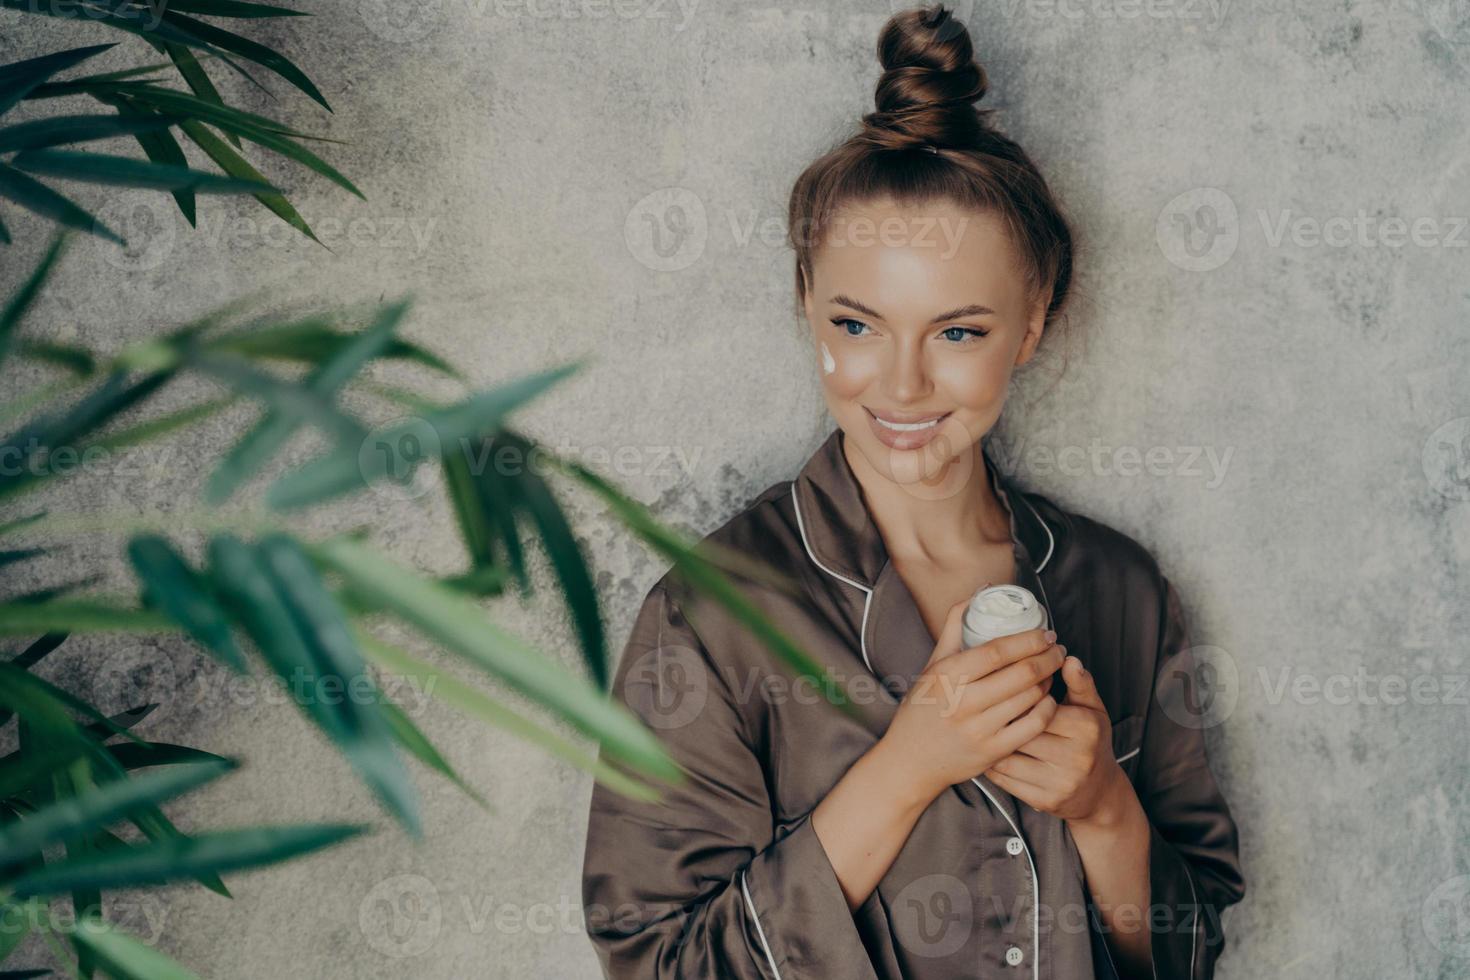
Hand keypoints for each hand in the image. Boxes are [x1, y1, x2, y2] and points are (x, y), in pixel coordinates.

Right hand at [876, 596, 1062, 807]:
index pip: (997, 651)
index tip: (1045, 633)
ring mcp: (978, 729)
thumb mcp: (932, 666)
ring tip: (1052, 670)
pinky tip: (1048, 699)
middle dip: (1048, 657)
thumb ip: (954, 628)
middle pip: (1020, 674)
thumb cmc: (922, 709)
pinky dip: (1047, 709)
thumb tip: (980, 593)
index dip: (1028, 639)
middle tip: (1057, 649)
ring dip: (1048, 680)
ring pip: (1030, 698)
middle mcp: (962, 702)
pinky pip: (1032, 726)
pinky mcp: (992, 753)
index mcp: (946, 675)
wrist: (910, 761)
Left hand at [982, 653, 1128, 824]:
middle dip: (999, 720)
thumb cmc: (1091, 742)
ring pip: (1009, 757)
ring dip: (990, 743)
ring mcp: (1060, 782)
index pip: (1038, 706)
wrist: (1100, 793)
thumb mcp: (1092, 710)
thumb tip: (1068, 659)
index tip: (998, 689)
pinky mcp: (1045, 801)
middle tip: (980, 708)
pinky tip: (986, 751)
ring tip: (979, 728)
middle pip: (1021, 732)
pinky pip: (1006, 780)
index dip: (1015, 697)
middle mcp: (1076, 757)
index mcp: (1085, 728)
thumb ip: (1080, 683)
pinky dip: (992, 765)